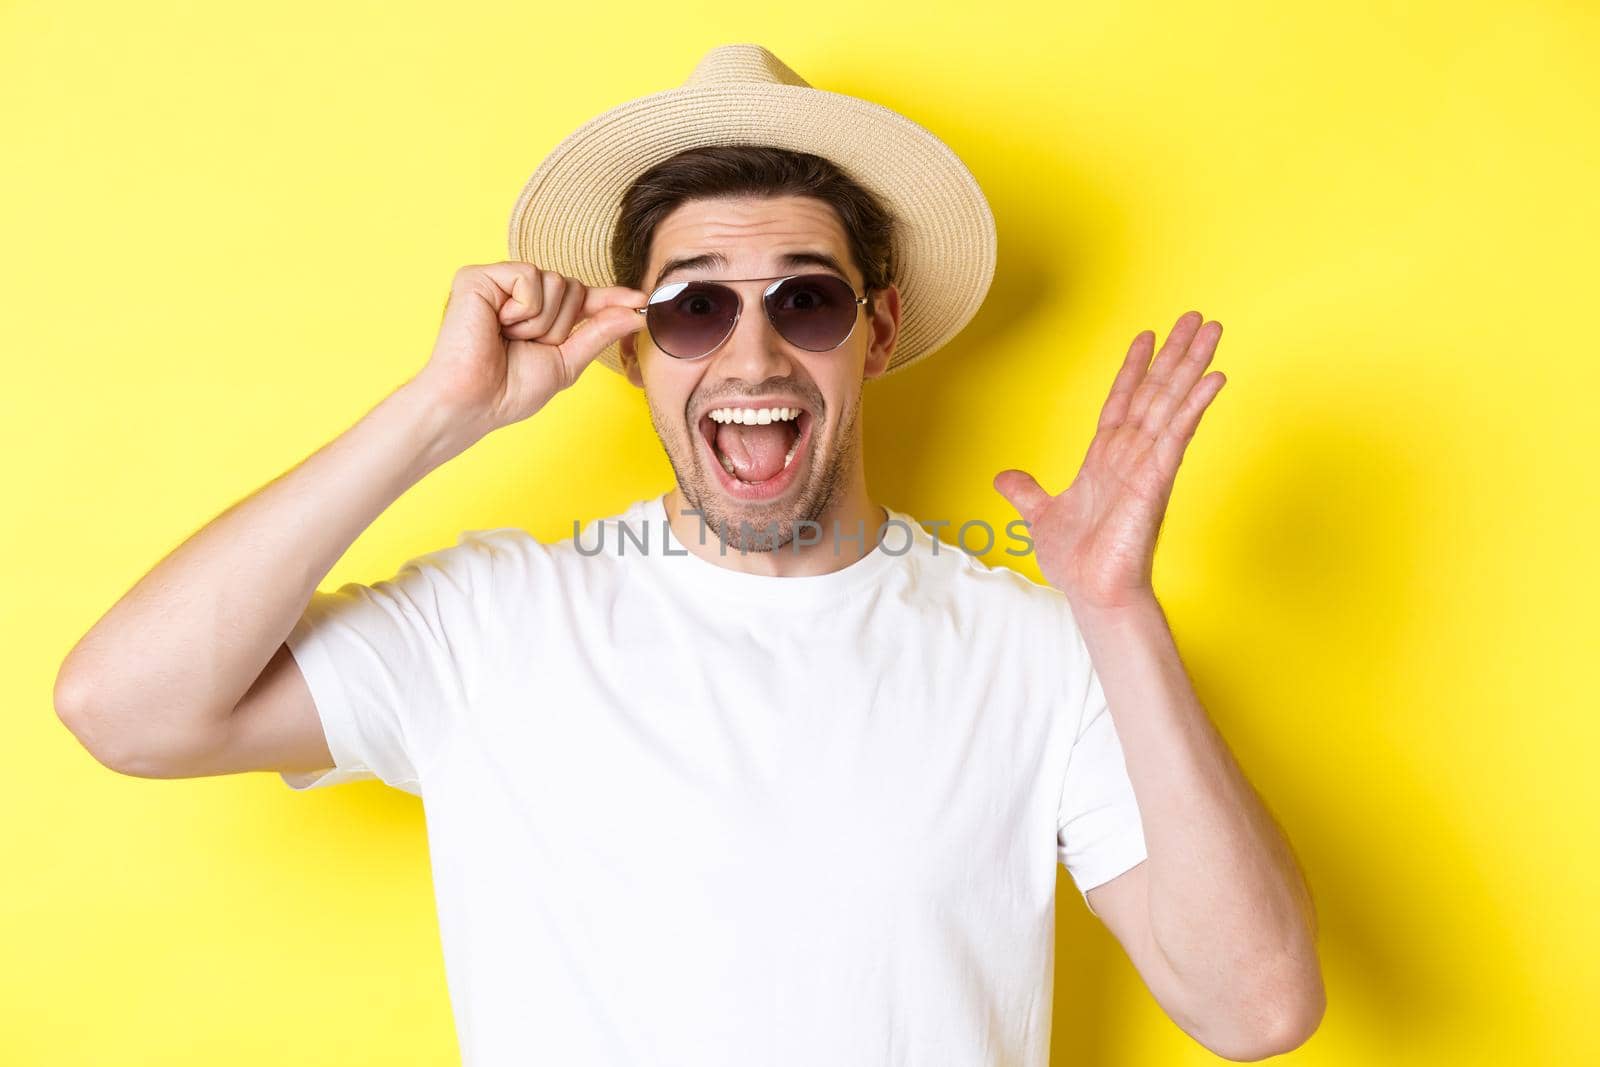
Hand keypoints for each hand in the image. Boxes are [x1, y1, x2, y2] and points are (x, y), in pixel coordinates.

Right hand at [410, 262, 646, 437]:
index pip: (583, 299)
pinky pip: (529, 277)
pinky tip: (498, 324)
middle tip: (526, 346)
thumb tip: (635, 313)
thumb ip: (599, 334)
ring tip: (508, 338)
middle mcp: (519, 294)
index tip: (640, 300)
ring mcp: (499, 283)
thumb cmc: (510, 390)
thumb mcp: (567, 362)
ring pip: (556, 282)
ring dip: (540, 322)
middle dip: (559, 326)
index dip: (611, 298)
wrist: (475, 401)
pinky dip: (522, 308)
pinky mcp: (479, 276)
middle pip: (573, 287)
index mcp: (539, 314)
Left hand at [994, 311, 1225, 609]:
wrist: (1092, 593)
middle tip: (1196, 318)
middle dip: (1174, 355)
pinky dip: (1194, 405)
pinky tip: (1214, 378)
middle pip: (1155, 392)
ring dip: (1192, 365)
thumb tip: (1005, 478)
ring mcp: (1148, 465)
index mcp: (1106, 459)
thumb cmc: (1078, 563)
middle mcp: (1131, 456)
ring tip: (1212, 329)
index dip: (1133, 369)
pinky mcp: (1158, 480)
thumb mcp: (1040, 517)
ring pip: (1172, 403)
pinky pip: (1179, 435)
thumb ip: (1027, 492)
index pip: (1122, 402)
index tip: (1146, 337)